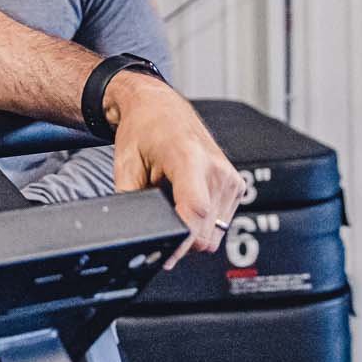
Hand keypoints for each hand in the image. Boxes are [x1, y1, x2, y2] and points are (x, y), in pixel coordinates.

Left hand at [105, 71, 242, 264]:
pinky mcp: (236, 184)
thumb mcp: (125, 164)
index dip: (181, 241)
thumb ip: (132, 200)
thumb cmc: (143, 129)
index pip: (196, 211)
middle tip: (159, 231)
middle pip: (206, 230)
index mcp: (189, 157)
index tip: (166, 255)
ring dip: (193, 232)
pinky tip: (187, 203)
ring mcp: (229, 176)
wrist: (160, 106)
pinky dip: (205, 222)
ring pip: (215, 232)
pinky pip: (222, 222)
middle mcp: (216, 167)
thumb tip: (135, 230)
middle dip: (182, 241)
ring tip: (172, 209)